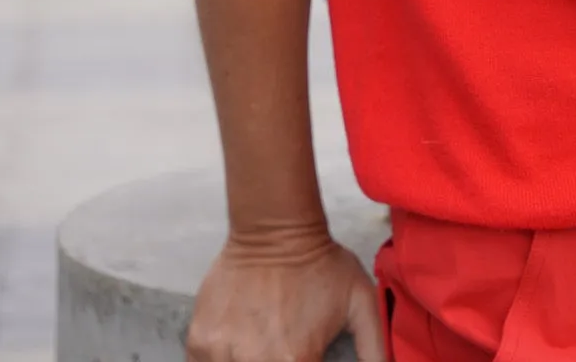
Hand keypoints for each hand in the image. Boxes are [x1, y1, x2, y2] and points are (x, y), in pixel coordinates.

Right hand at [187, 233, 384, 361]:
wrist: (274, 228)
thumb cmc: (321, 264)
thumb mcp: (362, 303)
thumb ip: (375, 350)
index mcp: (295, 361)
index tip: (301, 356)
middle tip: (282, 345)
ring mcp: (223, 353)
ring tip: (262, 340)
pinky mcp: (199, 341)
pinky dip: (222, 361)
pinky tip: (239, 340)